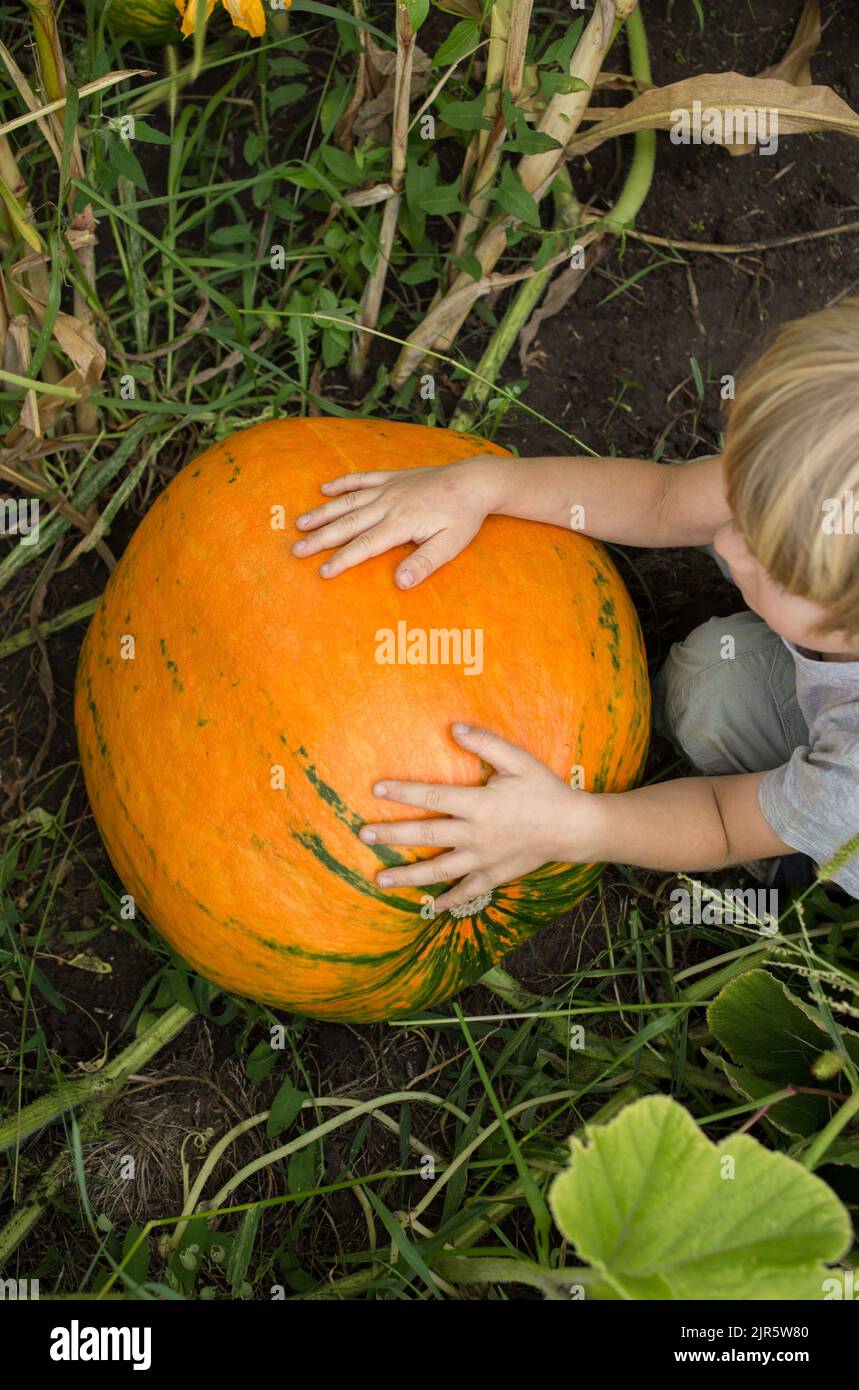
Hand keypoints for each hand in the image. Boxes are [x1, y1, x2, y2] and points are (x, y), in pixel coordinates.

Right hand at [291, 455, 509, 588]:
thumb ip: (425, 563)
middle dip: (320, 538)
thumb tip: (401, 583)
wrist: (474, 480)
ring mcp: (388, 487)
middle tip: (296, 551)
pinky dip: (342, 483)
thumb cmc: (464, 517)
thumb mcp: (451, 545)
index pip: (365, 545)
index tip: (322, 572)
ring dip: (322, 512)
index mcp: (401, 523)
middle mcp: (388, 503)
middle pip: (347, 524)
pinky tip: (324, 488)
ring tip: (299, 523)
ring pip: (348, 501)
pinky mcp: (392, 477)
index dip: (342, 559)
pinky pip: (361, 478)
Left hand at [359, 723, 600, 912]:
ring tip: (381, 879)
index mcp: (479, 804)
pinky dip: (449, 901)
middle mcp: (477, 834)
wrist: (573, 828)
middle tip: (363, 836)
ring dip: (409, 876)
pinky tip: (430, 908)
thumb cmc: (544, 789)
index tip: (376, 789)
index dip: (403, 791)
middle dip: (392, 835)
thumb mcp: (518, 760)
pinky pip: (468, 891)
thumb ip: (486, 743)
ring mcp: (484, 859)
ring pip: (440, 870)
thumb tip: (454, 727)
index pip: (433, 795)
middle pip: (426, 834)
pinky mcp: (495, 875)